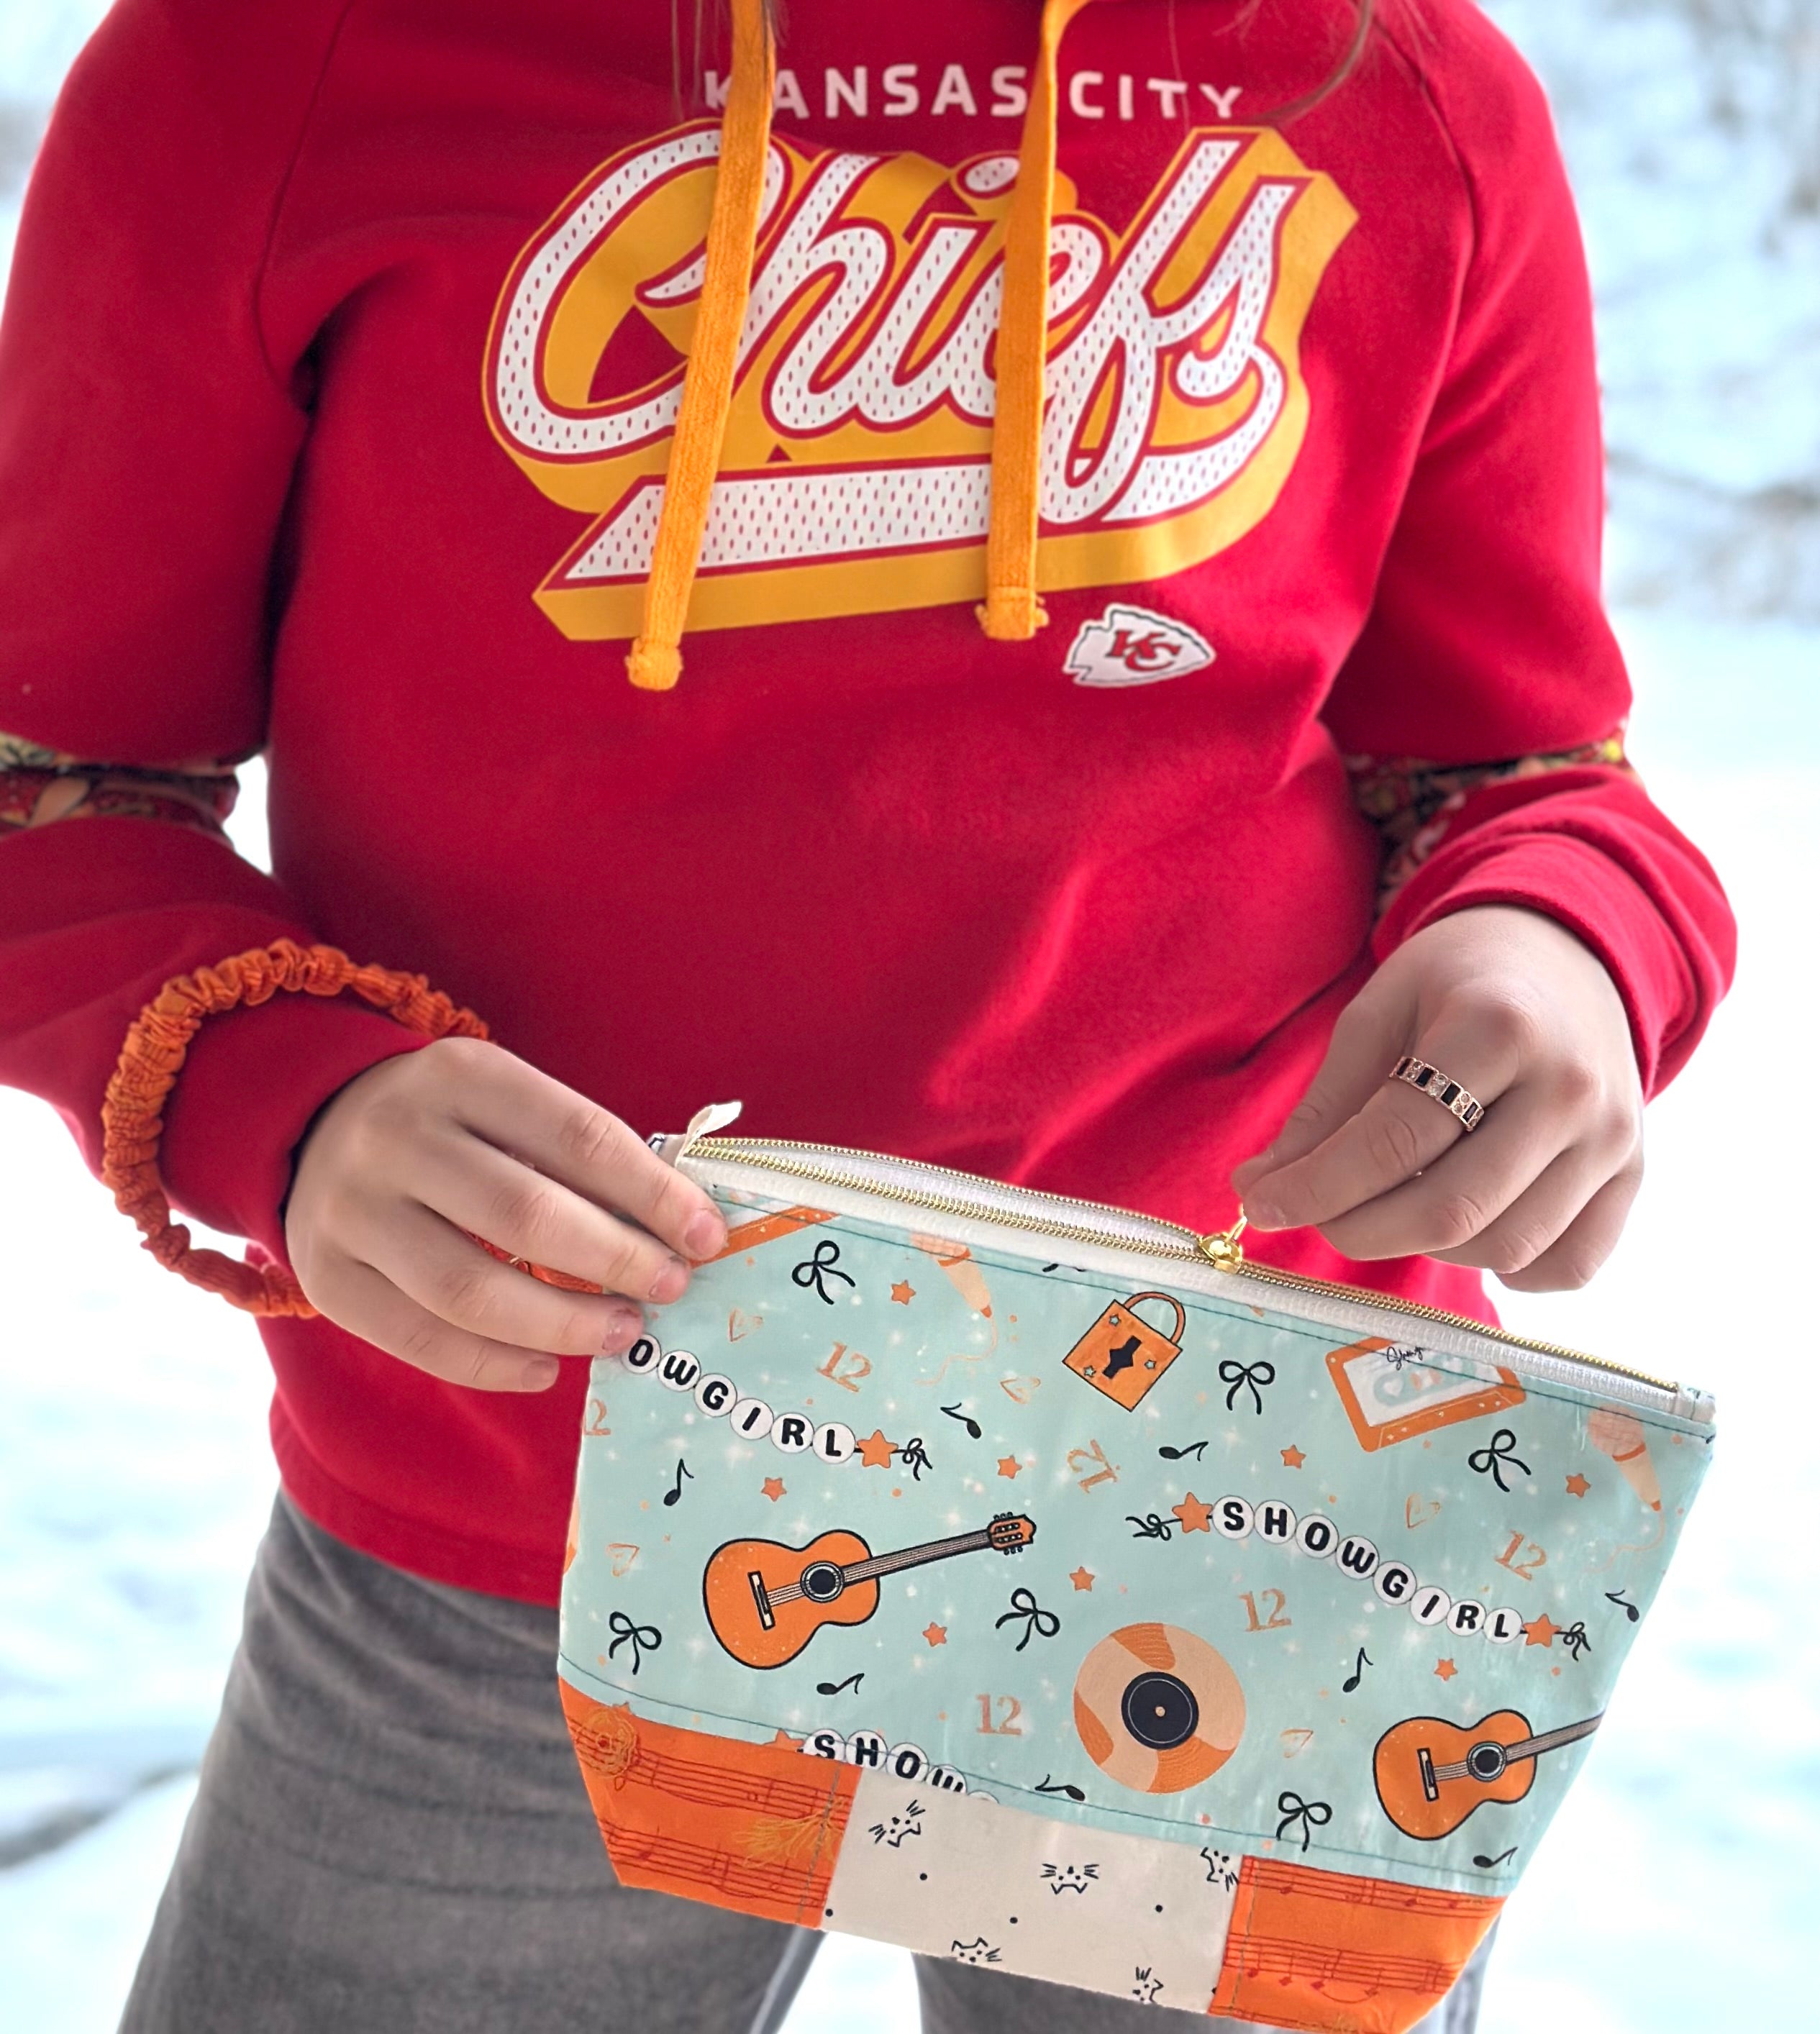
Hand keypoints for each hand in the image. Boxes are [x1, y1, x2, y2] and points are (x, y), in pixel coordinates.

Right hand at [285, 1038, 726, 1391]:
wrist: (317, 1125)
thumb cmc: (454, 1124)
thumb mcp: (510, 1103)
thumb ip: (579, 1154)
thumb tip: (680, 1228)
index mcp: (462, 1076)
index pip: (578, 1137)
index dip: (652, 1193)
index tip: (706, 1236)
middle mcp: (397, 1138)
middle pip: (526, 1216)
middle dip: (617, 1261)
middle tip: (671, 1289)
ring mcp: (352, 1210)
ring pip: (470, 1289)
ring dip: (564, 1323)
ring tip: (624, 1332)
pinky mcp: (328, 1278)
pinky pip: (421, 1339)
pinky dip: (495, 1364)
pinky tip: (548, 1366)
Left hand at [1231, 907, 1642, 1290]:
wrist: (1562, 954)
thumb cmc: (1456, 982)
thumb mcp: (1377, 1014)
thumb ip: (1324, 1108)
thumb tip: (1261, 1191)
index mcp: (1501, 1027)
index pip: (1394, 1141)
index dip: (1316, 1187)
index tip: (1260, 1203)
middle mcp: (1572, 1088)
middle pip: (1451, 1209)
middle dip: (1359, 1228)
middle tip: (1315, 1212)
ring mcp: (1614, 1137)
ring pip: (1506, 1248)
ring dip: (1425, 1247)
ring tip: (1392, 1201)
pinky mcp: (1634, 1173)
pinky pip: (1567, 1264)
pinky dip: (1504, 1266)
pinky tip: (1466, 1223)